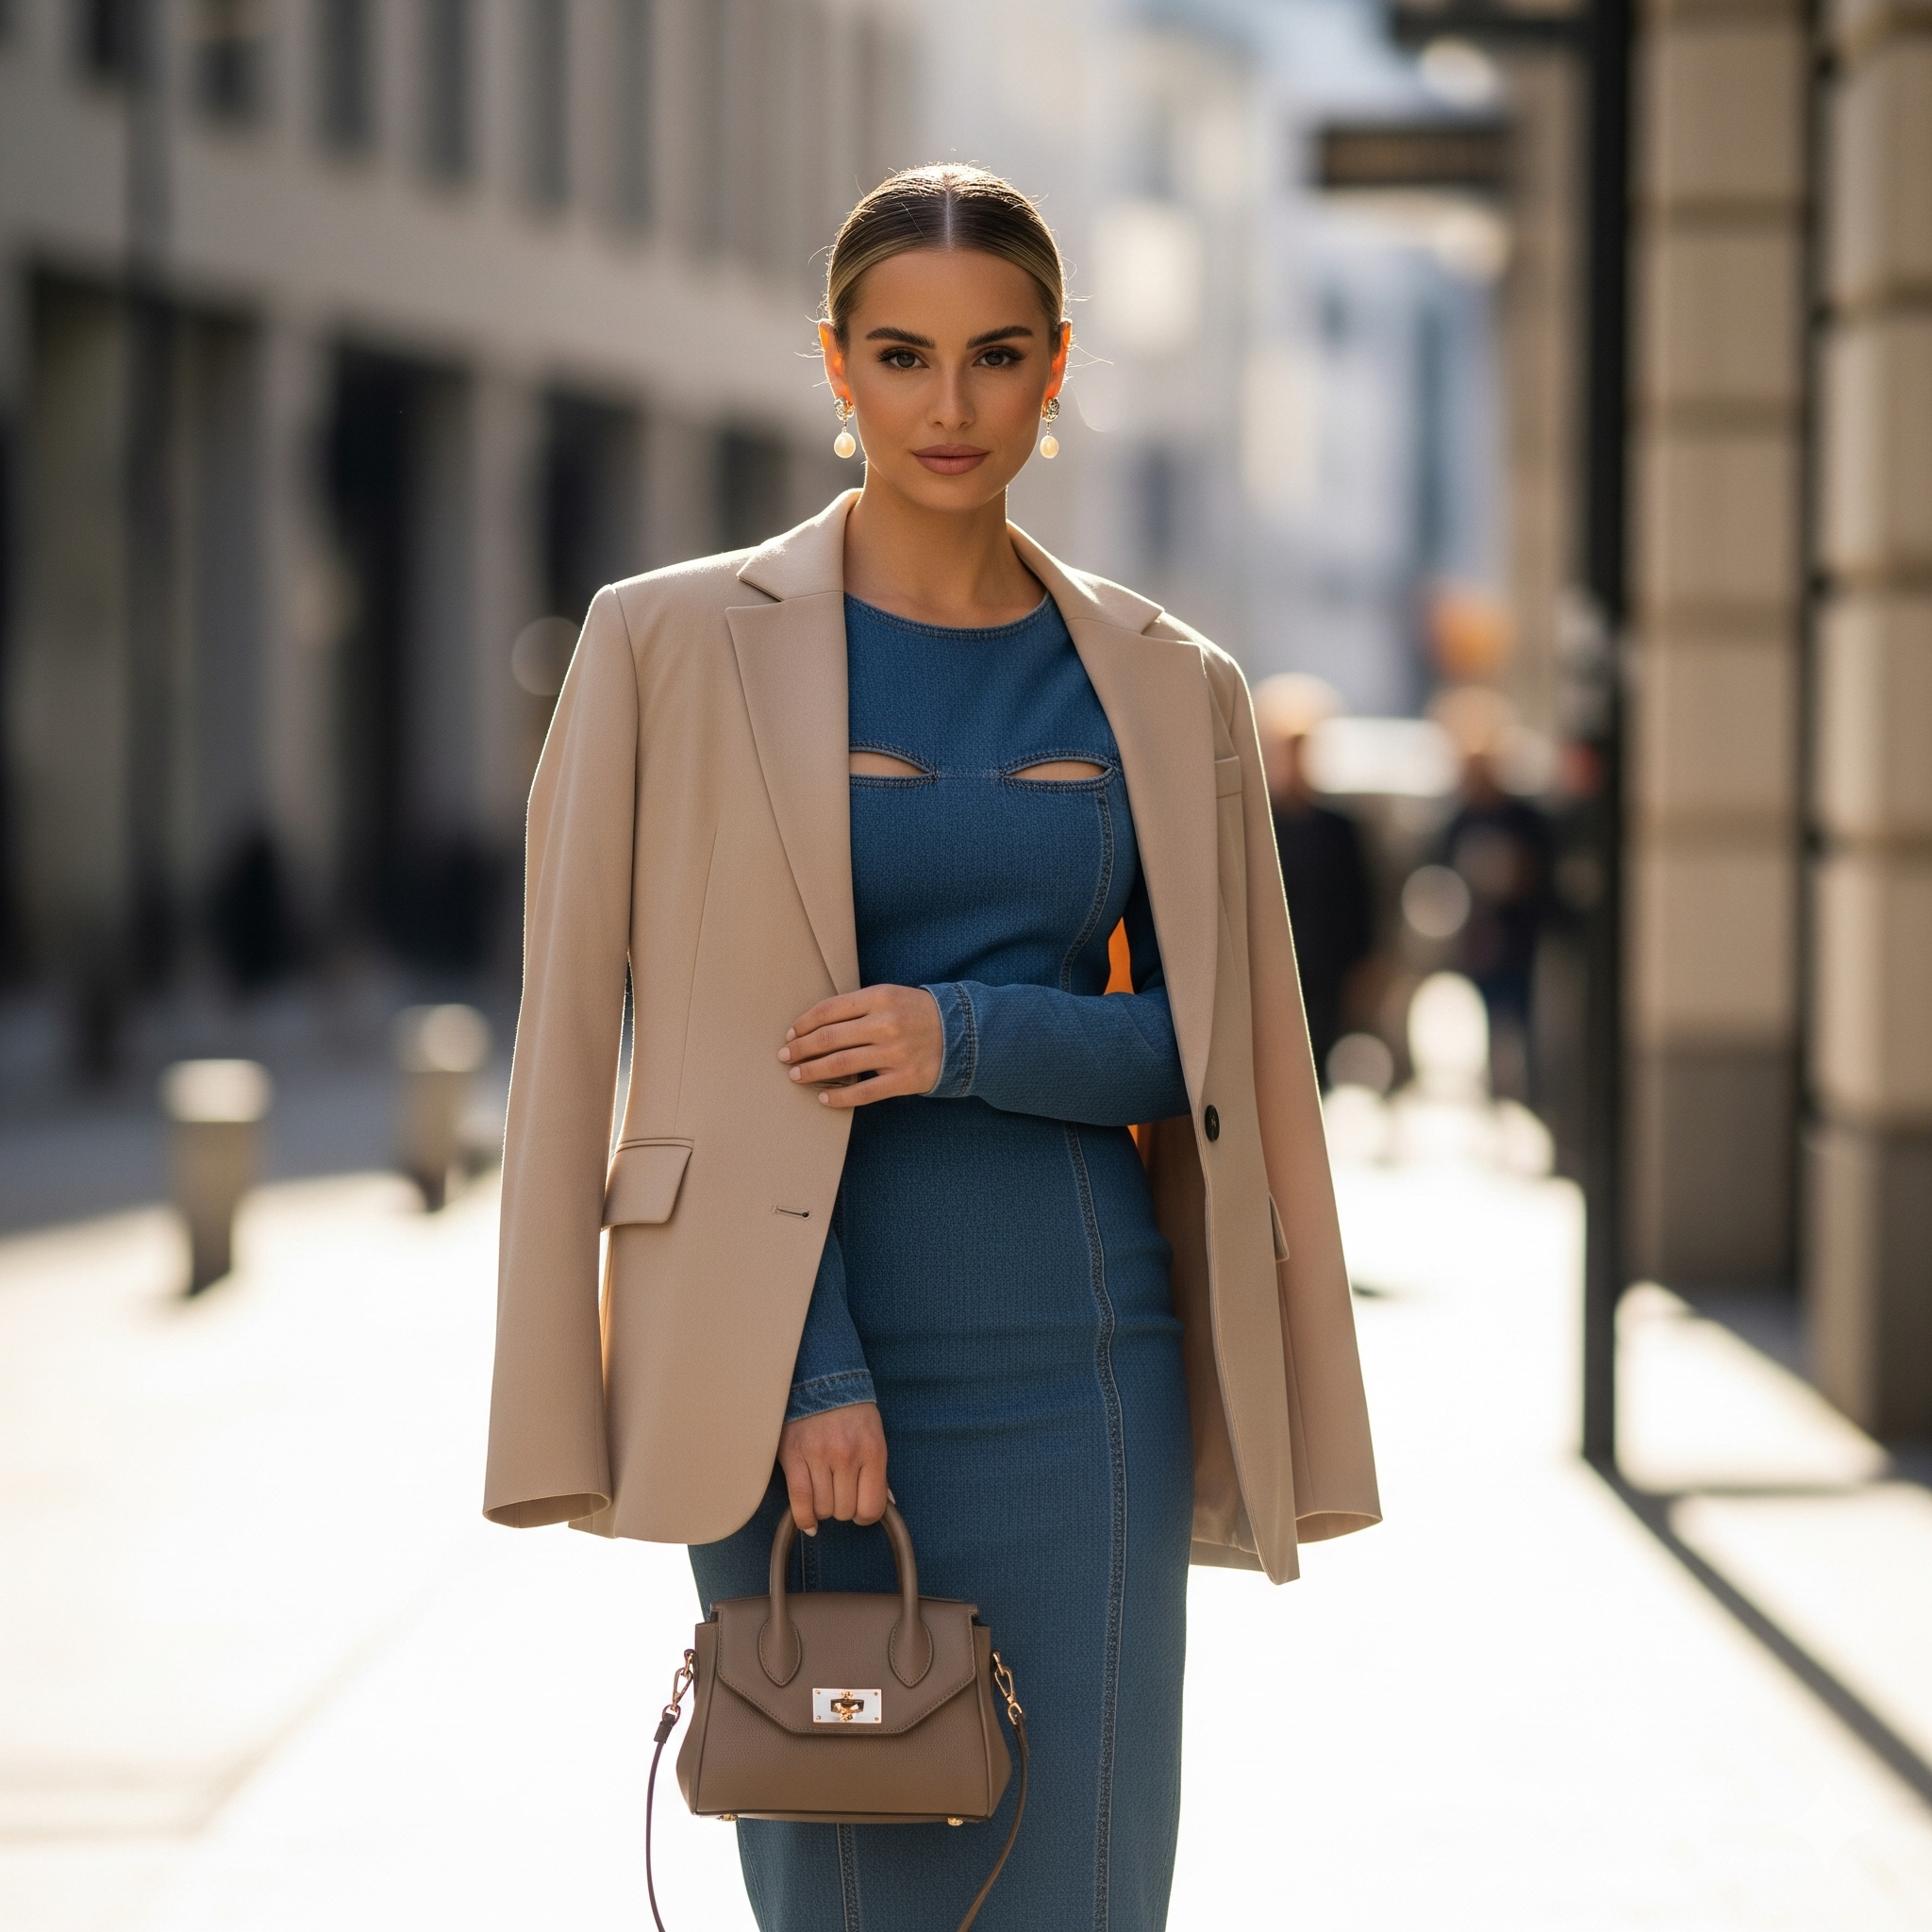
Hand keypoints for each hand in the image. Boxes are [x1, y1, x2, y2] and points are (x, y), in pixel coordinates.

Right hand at [778, 1402, 888, 1532]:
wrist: (820, 1378)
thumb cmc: (851, 1410)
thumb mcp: (875, 1435)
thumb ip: (879, 1471)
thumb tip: (886, 1503)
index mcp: (872, 1450)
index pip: (872, 1507)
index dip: (866, 1516)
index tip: (860, 1510)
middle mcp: (847, 1454)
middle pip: (845, 1511)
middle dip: (843, 1508)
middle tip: (839, 1493)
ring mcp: (818, 1455)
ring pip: (823, 1508)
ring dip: (823, 1508)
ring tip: (824, 1492)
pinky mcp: (793, 1455)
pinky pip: (800, 1500)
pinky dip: (804, 1518)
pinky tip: (809, 1522)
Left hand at [779, 985, 942, 1106]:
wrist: (962, 1033)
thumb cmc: (917, 1013)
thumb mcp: (889, 996)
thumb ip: (856, 1007)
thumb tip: (814, 1025)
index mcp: (879, 998)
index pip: (829, 1010)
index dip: (803, 1024)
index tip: (790, 1034)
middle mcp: (885, 1024)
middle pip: (829, 1038)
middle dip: (800, 1049)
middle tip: (784, 1057)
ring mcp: (895, 1053)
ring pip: (841, 1065)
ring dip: (812, 1071)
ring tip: (796, 1075)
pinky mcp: (904, 1079)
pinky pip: (864, 1092)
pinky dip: (840, 1097)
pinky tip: (823, 1098)